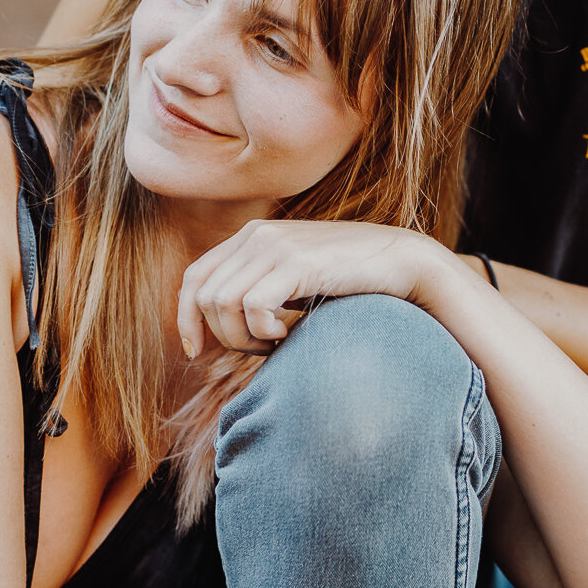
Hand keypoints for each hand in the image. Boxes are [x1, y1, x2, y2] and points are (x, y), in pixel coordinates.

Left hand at [177, 218, 448, 356]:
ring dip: (245, 338)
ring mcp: (275, 246)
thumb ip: (259, 289)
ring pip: (222, 305)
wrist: (401, 261)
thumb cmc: (349, 280)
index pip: (194, 279)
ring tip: (278, 341)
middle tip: (262, 348)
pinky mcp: (296, 263)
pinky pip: (253, 308)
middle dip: (224, 337)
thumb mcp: (295, 280)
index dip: (186, 318)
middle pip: (204, 298)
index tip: (197, 353)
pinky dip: (265, 332)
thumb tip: (219, 329)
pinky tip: (291, 333)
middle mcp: (256, 235)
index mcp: (251, 236)